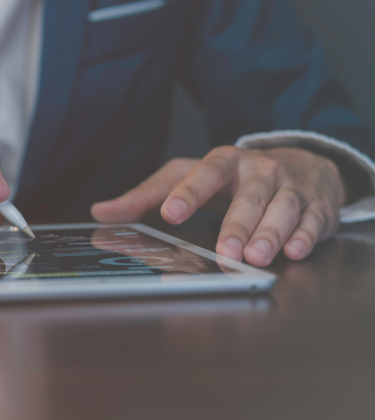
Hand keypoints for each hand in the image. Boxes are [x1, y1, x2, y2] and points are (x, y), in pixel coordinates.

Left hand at [90, 146, 345, 266]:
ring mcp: (292, 188)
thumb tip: (101, 211)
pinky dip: (304, 237)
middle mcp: (261, 171)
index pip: (205, 172)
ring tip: (256, 257)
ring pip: (283, 209)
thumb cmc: (232, 177)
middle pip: (249, 196)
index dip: (189, 191)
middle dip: (237, 224)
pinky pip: (313, 221)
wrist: (300, 163)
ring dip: (271, 234)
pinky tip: (294, 251)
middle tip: (224, 250)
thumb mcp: (187, 177)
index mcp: (224, 161)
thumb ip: (147, 195)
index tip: (171, 213)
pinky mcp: (317, 206)